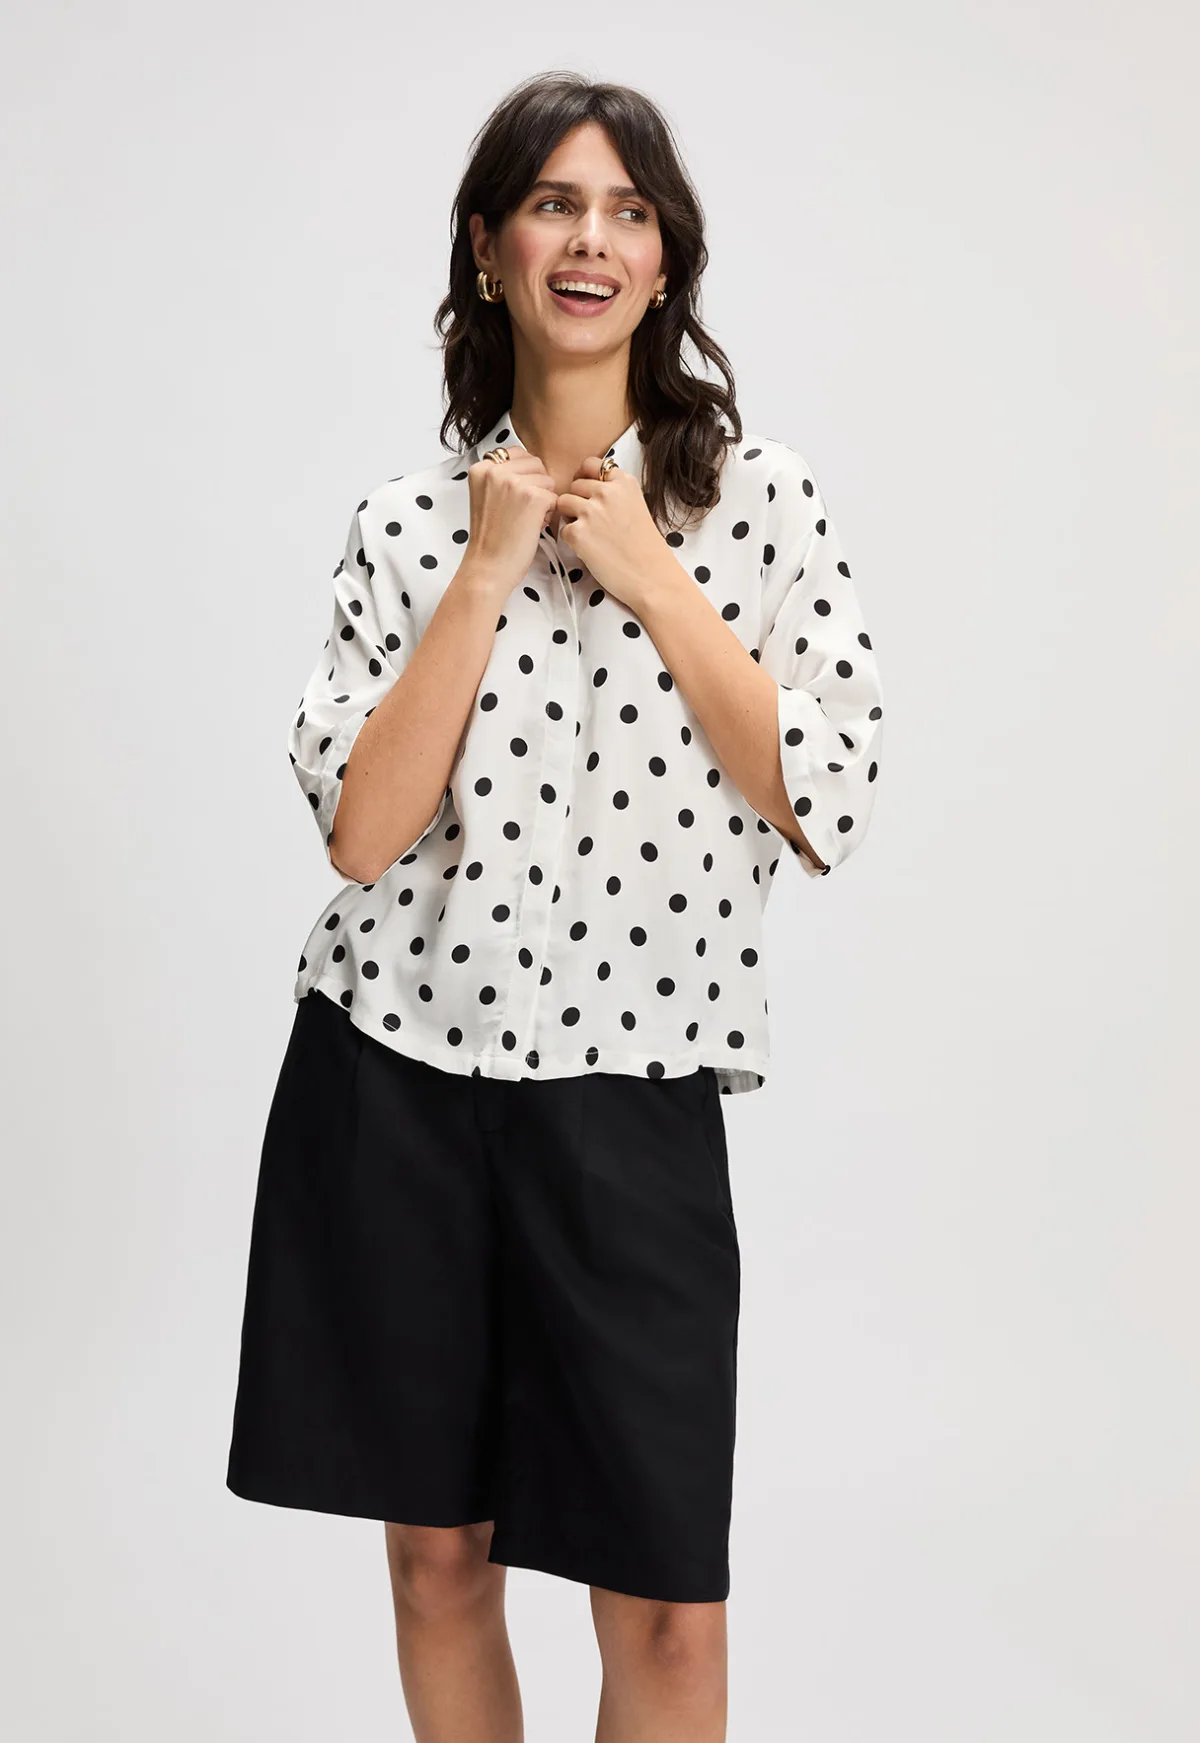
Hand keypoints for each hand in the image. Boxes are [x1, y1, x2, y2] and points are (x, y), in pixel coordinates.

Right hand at [463, 450, 558, 597]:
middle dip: (536, 486)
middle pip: (536, 464)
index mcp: (481, 467)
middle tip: (522, 511)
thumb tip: (533, 465)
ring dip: (543, 499)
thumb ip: (501, 477)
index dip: (525, 476)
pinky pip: (554, 497)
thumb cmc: (490, 538)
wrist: (487, 567)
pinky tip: (533, 527)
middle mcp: (495, 470)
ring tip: (526, 519)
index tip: (516, 497)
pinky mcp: (533, 497)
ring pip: (547, 480)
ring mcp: (514, 482)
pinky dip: (548, 513)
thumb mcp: (485, 496)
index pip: (518, 454)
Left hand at [556, 458, 670, 611]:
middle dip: (578, 500)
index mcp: (623, 482)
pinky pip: (562, 528)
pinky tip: (588, 549)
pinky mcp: (579, 533)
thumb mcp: (637, 506)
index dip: (585, 478)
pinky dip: (571, 539)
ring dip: (570, 517)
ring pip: (563, 502)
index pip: (590, 464)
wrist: (652, 577)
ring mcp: (591, 512)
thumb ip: (616, 493)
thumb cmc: (646, 547)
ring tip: (588, 533)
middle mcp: (607, 492)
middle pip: (575, 484)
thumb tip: (588, 488)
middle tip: (591, 521)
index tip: (588, 492)